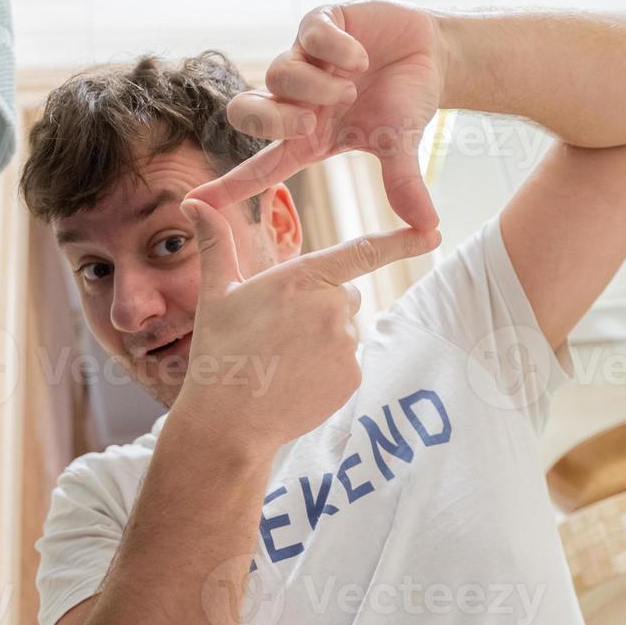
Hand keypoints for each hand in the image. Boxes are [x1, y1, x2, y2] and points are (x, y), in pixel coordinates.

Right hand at [171, 198, 439, 451]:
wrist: (229, 421)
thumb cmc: (220, 352)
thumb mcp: (216, 293)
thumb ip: (217, 243)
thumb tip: (193, 203)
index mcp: (302, 278)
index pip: (362, 251)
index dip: (402, 241)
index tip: (432, 231)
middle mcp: (331, 307)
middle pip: (343, 294)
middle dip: (320, 306)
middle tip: (279, 332)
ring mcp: (345, 344)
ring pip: (343, 331)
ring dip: (321, 340)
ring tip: (281, 360)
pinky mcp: (351, 377)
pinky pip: (346, 363)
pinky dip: (326, 370)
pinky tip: (295, 380)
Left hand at [186, 0, 445, 230]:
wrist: (431, 55)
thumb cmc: (406, 103)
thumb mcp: (402, 146)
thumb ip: (403, 184)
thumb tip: (429, 228)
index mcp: (308, 137)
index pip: (260, 168)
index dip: (228, 187)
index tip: (195, 204)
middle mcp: (297, 99)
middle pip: (245, 112)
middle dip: (273, 118)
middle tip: (312, 122)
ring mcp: (305, 59)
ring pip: (278, 72)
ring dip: (316, 84)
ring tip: (352, 86)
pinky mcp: (320, 22)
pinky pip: (309, 36)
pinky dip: (336, 51)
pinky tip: (360, 57)